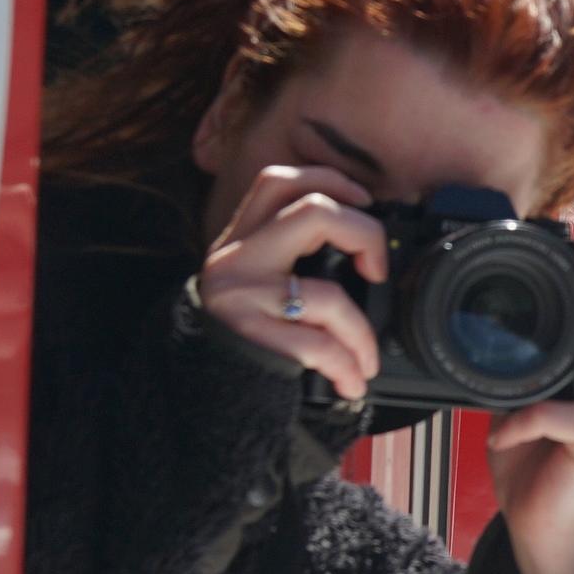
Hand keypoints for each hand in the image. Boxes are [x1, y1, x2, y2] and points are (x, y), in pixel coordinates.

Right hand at [198, 164, 389, 400]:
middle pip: (312, 212)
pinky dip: (347, 366)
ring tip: (366, 359)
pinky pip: (319, 345)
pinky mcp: (249, 337)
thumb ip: (289, 257)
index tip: (364, 202)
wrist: (197, 393)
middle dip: (364, 235)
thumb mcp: (254, 284)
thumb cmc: (241, 337)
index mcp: (239, 240)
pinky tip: (351, 382)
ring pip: (327, 296)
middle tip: (376, 272)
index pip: (277, 182)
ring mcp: (240, 297)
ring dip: (361, 334)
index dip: (329, 181)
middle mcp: (234, 259)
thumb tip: (364, 252)